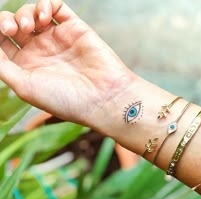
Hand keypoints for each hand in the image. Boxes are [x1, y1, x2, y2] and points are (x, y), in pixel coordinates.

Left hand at [0, 0, 132, 129]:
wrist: (102, 97)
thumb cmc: (65, 98)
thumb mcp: (25, 87)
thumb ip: (2, 66)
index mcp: (28, 69)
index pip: (2, 45)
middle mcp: (42, 54)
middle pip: (15, 27)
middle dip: (7, 21)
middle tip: (12, 28)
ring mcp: (59, 41)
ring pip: (34, 14)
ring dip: (25, 12)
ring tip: (30, 25)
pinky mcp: (76, 30)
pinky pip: (57, 8)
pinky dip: (46, 4)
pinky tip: (45, 15)